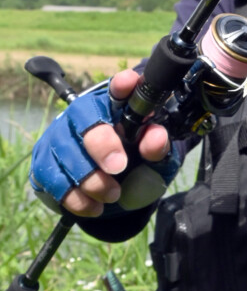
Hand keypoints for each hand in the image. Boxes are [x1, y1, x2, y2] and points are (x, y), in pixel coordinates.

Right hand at [30, 69, 178, 217]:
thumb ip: (158, 149)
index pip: (119, 88)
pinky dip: (76, 198)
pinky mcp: (43, 162)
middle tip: (118, 168)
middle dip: (101, 144)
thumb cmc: (134, 166)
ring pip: (66, 151)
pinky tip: (94, 207)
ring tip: (112, 195)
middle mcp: (84, 114)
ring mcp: (59, 136)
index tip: (129, 83)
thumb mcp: (155, 161)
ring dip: (91, 180)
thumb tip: (155, 137)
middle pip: (84, 116)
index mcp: (116, 107)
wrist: (110, 194)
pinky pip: (52, 178)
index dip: (123, 84)